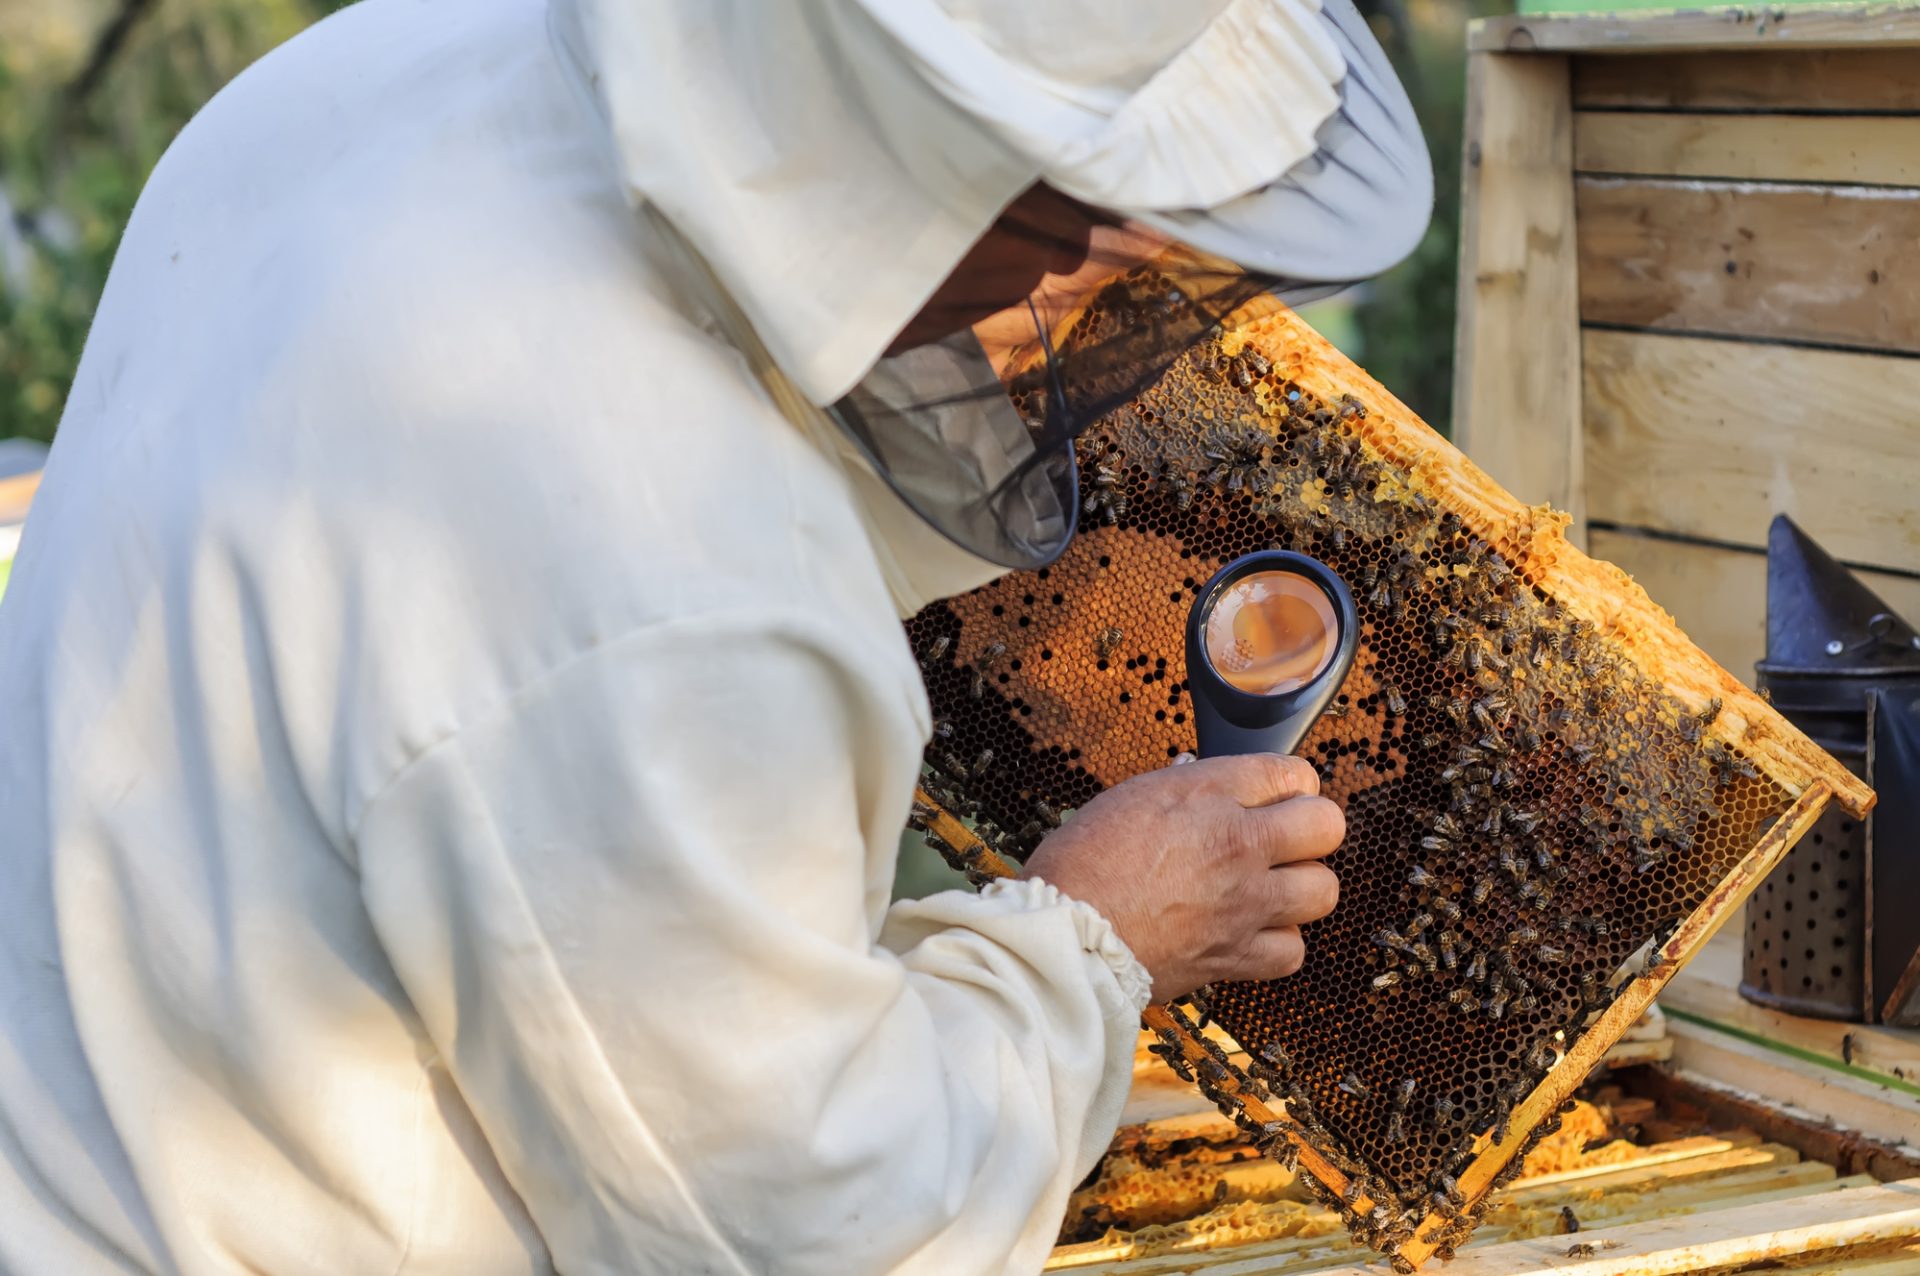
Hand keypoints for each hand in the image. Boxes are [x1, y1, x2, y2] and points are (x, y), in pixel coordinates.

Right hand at [1023, 754, 1342, 1000]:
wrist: (1065, 935)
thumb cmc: (1080, 863)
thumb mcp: (1129, 797)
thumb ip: (1183, 789)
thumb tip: (1206, 783)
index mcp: (1207, 794)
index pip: (1292, 773)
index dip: (1288, 786)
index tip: (1275, 798)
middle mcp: (1238, 844)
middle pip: (1327, 826)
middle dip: (1310, 829)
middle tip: (1282, 841)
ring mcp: (1245, 903)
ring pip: (1322, 889)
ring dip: (1300, 887)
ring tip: (1269, 890)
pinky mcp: (1236, 955)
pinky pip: (1293, 950)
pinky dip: (1278, 943)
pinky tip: (1252, 932)